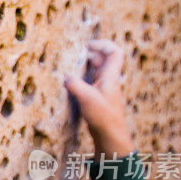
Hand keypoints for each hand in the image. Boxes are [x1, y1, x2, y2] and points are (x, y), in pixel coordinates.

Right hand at [64, 39, 134, 157]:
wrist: (111, 135)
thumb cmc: (104, 117)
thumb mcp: (87, 98)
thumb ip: (75, 85)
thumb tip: (65, 77)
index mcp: (110, 76)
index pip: (115, 52)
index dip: (103, 44)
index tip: (88, 46)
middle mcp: (108, 80)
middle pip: (103, 59)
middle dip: (90, 54)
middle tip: (75, 55)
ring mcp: (103, 88)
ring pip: (96, 70)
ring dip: (85, 66)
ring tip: (71, 67)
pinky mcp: (97, 97)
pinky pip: (91, 80)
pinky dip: (82, 77)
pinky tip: (72, 83)